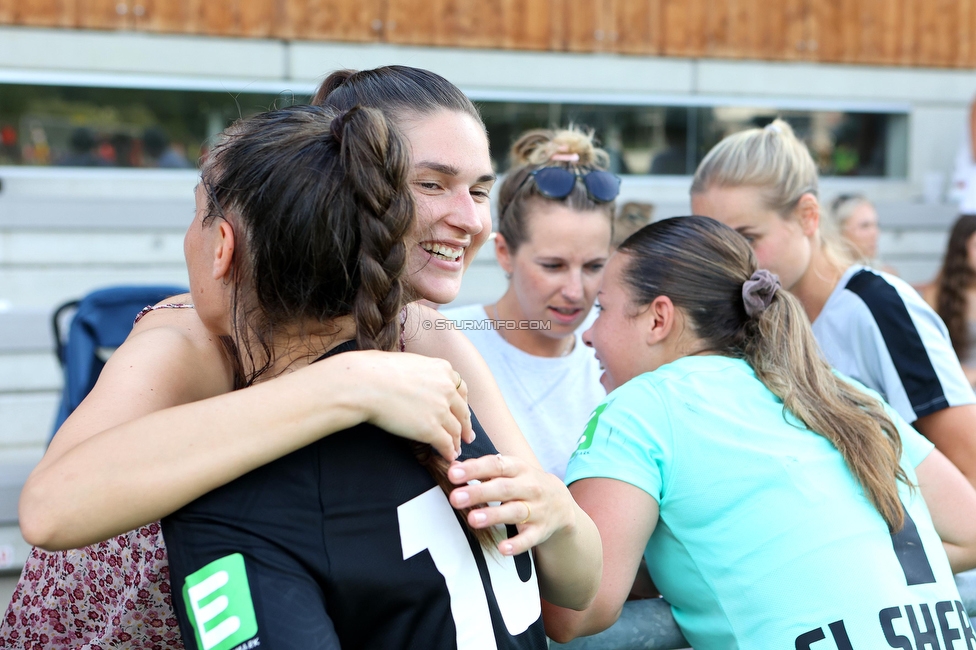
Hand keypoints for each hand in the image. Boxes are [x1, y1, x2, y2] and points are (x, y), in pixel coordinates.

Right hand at [348, 351, 473, 461]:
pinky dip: (449, 452)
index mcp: (443, 369)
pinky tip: (448, 456)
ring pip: (456, 430)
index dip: (463, 404)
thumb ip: (421, 373)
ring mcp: (441, 410)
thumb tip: (417, 379)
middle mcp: (447, 389)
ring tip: (456, 449)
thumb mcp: (409, 362)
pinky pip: (446, 444)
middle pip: (462, 411)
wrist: (366, 383)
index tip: (462, 413)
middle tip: (468, 436)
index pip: (460, 389)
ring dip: (457, 442)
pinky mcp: (431, 429)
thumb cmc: (377, 371)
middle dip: (466, 425)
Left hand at [446, 453, 574, 555]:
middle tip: (455, 498)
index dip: (474, 469)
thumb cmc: (524, 483)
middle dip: (479, 493)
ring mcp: (536, 509)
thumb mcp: (508, 471)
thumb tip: (453, 467)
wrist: (560, 502)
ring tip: (473, 519)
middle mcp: (529, 487)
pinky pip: (529, 539)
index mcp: (518, 468)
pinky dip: (517, 545)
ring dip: (494, 515)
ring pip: (514, 512)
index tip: (453, 474)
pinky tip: (502, 549)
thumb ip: (482, 469)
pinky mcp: (540, 530)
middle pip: (503, 489)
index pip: (495, 465)